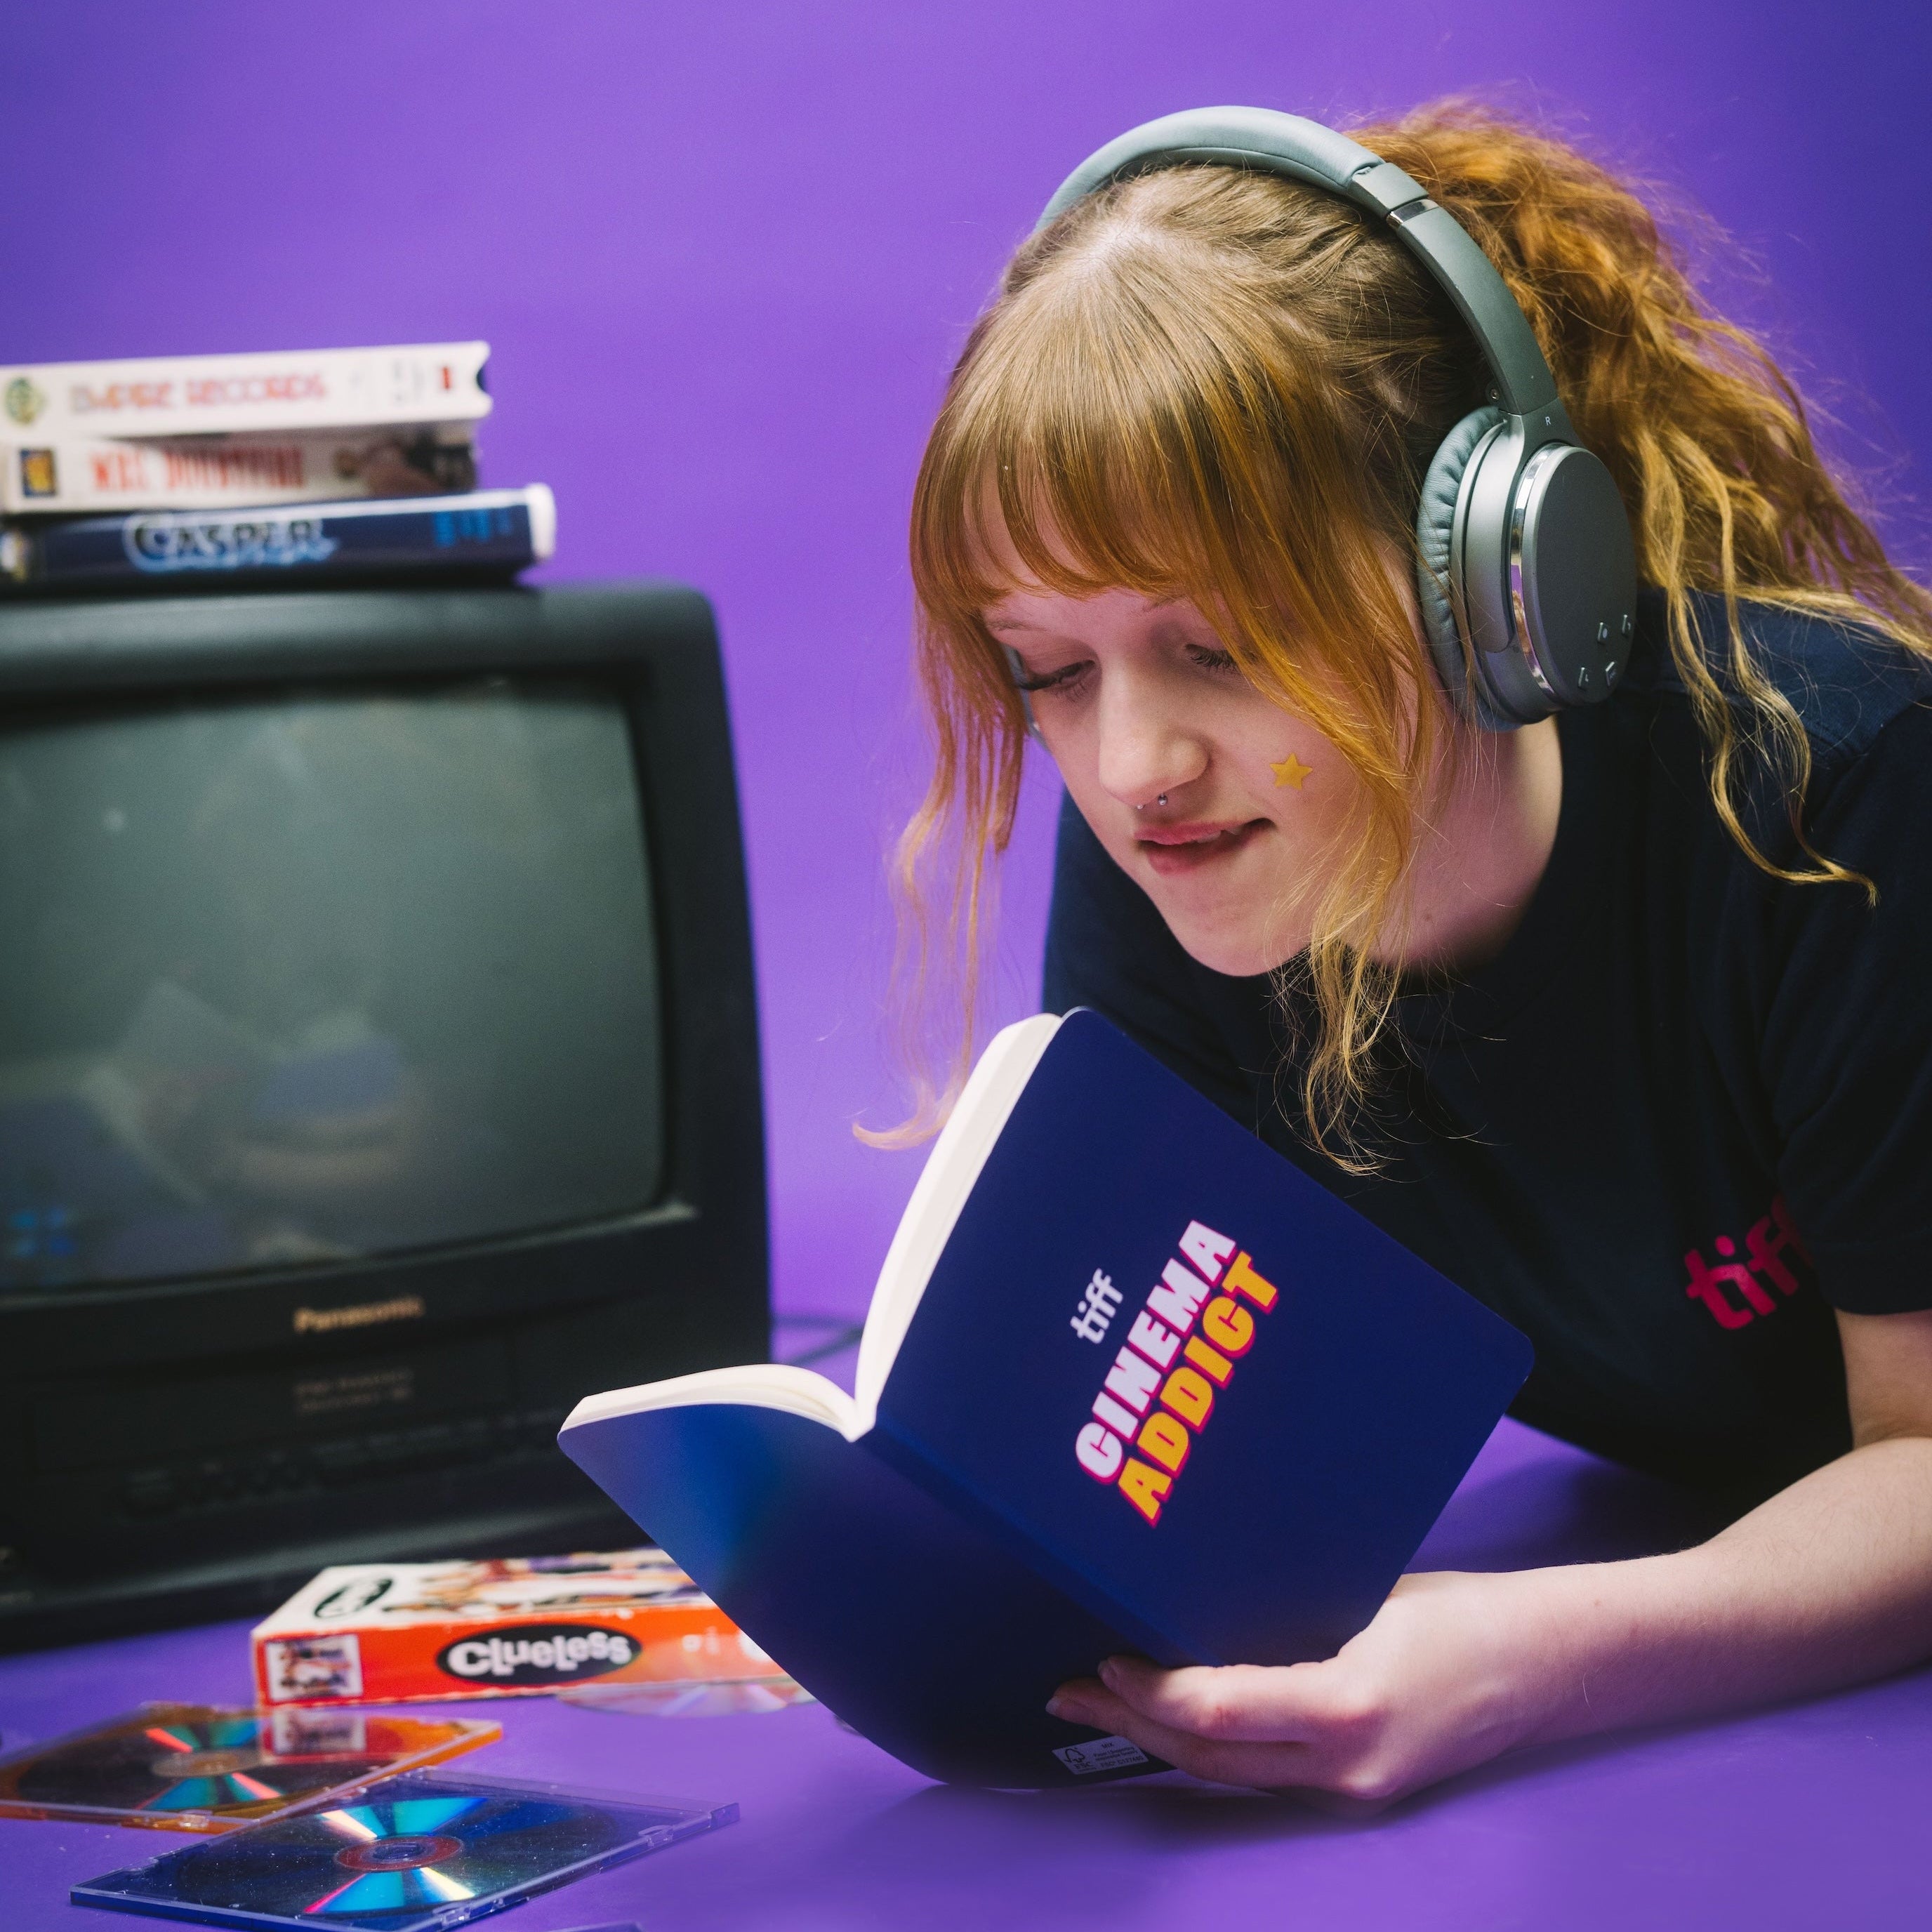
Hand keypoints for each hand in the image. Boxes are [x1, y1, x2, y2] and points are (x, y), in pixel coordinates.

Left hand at [1048, 1570, 1561, 1808]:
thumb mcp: (1364, 1592)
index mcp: (1346, 1703)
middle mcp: (1344, 1764)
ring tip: (1102, 1704)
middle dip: (1129, 1724)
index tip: (1103, 1658)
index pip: (1215, 1709)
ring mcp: (1353, 1790)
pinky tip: (1177, 1721)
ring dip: (1161, 1741)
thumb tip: (1194, 1599)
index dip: (1146, 1690)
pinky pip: (1265, 1773)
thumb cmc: (1461, 1611)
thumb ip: (1285, 1613)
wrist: (1548, 1666)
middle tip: (1068, 1691)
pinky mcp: (1361, 1791)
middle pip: (1206, 1757)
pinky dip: (1213, 1748)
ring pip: (1228, 1775)